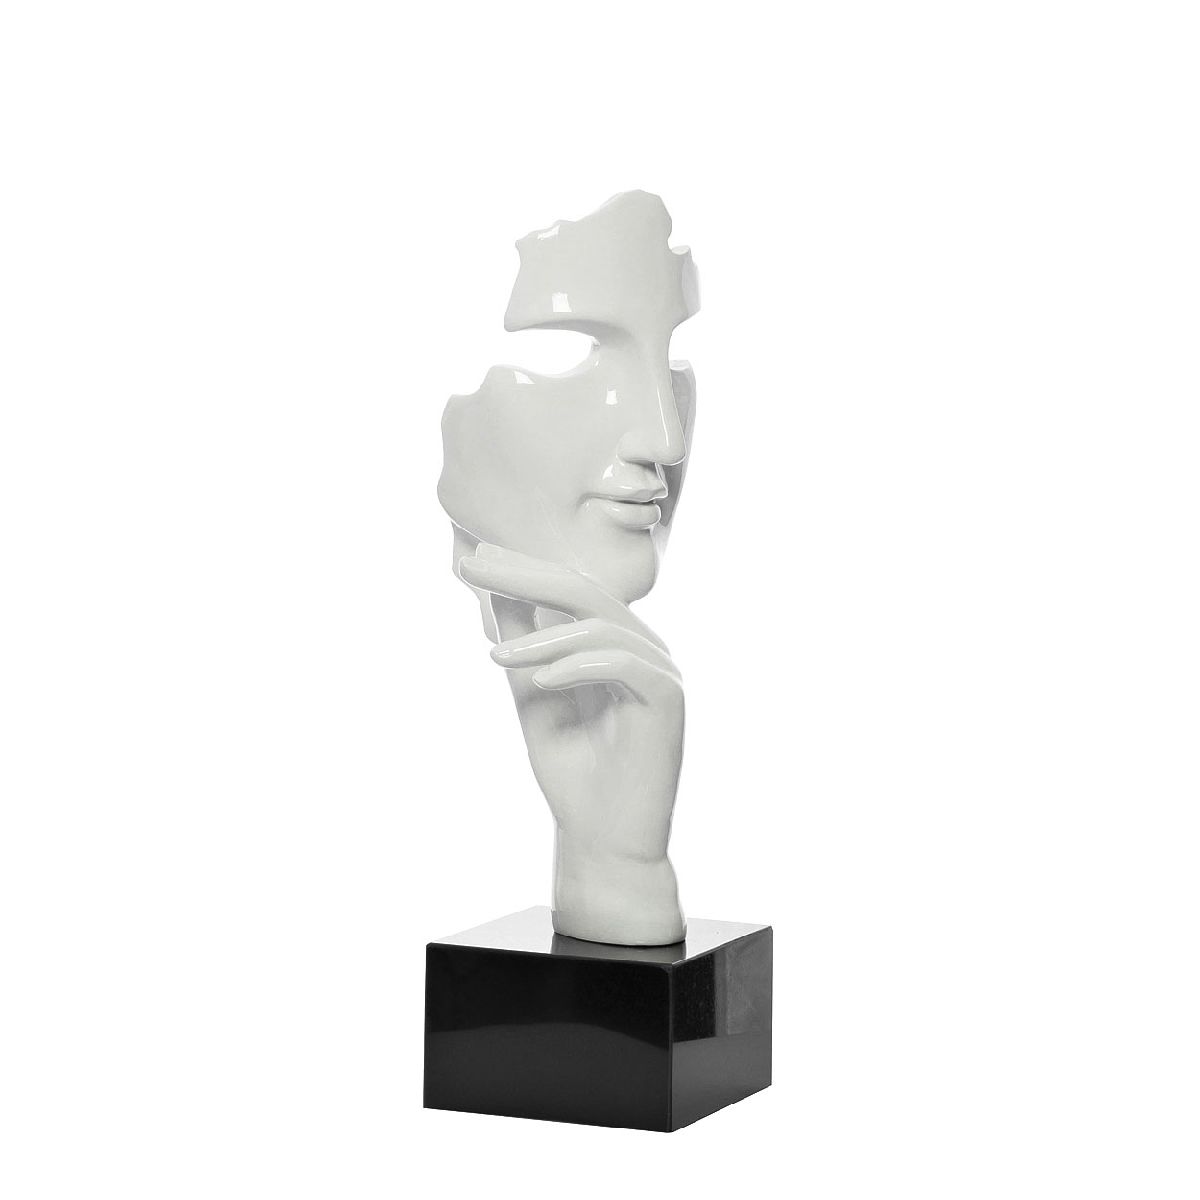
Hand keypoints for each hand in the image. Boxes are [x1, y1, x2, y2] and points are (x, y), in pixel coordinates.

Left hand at [458, 543, 685, 944]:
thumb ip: (525, 646)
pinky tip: (539, 681)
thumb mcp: (533, 697)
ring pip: (601, 625)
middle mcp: (643, 650)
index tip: (475, 558)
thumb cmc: (574, 774)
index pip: (571, 592)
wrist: (602, 839)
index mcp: (616, 645)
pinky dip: (577, 665)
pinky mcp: (668, 698)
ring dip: (542, 638)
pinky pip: (621, 663)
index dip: (525, 570)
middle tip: (474, 567)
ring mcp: (660, 671)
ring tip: (497, 657)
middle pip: (585, 592)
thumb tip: (497, 592)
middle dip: (525, 576)